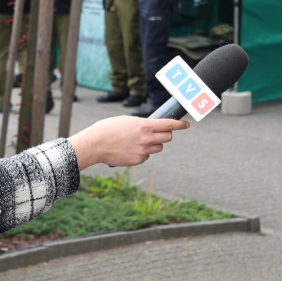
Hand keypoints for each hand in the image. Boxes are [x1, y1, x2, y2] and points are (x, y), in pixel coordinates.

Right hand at [68, 116, 188, 168]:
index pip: (169, 124)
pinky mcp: (138, 160)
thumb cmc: (108, 128)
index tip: (186, 125)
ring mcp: (143, 151)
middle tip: (158, 132)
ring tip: (139, 141)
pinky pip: (147, 155)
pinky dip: (143, 152)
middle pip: (167, 137)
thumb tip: (152, 127)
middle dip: (165, 134)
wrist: (95, 144)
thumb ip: (142, 124)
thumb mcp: (127, 120)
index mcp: (144, 125)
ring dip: (154, 143)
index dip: (180, 124)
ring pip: (158, 147)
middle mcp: (146, 138)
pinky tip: (130, 149)